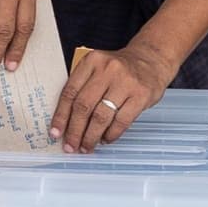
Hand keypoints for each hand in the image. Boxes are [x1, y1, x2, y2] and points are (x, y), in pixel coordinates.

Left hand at [55, 42, 170, 151]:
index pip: (70, 92)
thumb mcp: (98, 68)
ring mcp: (126, 82)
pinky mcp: (141, 95)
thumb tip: (66, 122)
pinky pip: (121, 121)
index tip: (55, 133)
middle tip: (71, 146)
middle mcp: (108, 70)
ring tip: (86, 147)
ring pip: (101, 116)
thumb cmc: (120, 69)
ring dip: (91, 136)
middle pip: (84, 106)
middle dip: (75, 131)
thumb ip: (83, 87)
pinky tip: (105, 139)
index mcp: (92, 61)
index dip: (61, 116)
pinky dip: (111, 134)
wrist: (152, 60)